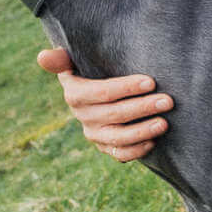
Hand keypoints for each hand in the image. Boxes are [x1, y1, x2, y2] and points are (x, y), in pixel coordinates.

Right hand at [36, 46, 171, 161]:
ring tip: (164, 123)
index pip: (102, 92)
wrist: (96, 91)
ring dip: (143, 131)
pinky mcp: (105, 146)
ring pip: (118, 137)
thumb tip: (43, 56)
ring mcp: (94, 134)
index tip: (151, 82)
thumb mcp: (73, 60)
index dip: (126, 88)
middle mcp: (82, 116)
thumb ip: (60, 58)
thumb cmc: (90, 68)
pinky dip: (137, 151)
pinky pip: (120, 154)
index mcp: (75, 93)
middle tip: (168, 101)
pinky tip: (154, 141)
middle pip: (115, 114)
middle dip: (143, 107)